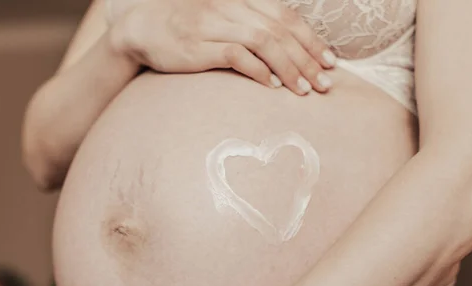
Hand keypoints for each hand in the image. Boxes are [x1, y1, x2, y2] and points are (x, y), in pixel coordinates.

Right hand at [106, 0, 335, 94]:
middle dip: (307, 58)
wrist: (142, 28)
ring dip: (289, 67)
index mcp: (240, 0)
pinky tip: (273, 86)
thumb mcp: (222, 19)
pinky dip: (259, 70)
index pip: (286, 17)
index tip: (330, 62)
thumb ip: (251, 27)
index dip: (311, 39)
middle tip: (326, 84)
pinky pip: (237, 55)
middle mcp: (230, 7)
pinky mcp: (199, 45)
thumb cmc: (187, 28)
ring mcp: (214, 25)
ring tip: (305, 90)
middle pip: (280, 31)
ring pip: (264, 42)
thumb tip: (286, 52)